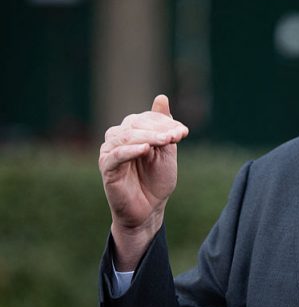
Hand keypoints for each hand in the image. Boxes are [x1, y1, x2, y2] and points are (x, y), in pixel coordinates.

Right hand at [98, 95, 188, 269]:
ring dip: (149, 136)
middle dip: (160, 129)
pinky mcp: (106, 167)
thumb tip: (161, 98)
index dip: (166, 122)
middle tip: (178, 136)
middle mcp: (118, 137)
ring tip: (167, 141)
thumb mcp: (166, 150)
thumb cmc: (157, 180)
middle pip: (137, 124)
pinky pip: (117, 154)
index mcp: (133, 131)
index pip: (147, 118)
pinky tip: (146, 149)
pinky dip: (131, 150)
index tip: (184, 132)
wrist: (149, 209)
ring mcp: (110, 151)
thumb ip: (164, 126)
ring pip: (127, 136)